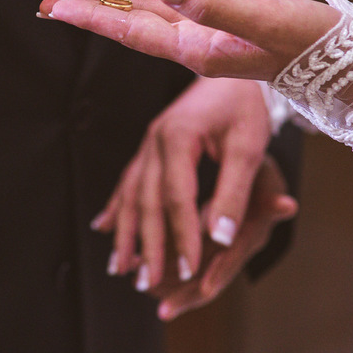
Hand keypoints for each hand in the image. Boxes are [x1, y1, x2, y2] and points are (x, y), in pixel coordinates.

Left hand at [39, 0, 340, 80]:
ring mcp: (207, 37)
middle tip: (44, 2)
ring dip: (109, 5)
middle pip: (128, 28)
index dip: (90, 18)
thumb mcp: (263, 21)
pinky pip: (174, 8)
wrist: (348, 62)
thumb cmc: (312, 45)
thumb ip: (214, 6)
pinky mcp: (222, 25)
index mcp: (198, 51)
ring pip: (146, 17)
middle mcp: (195, 47)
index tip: (52, 7)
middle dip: (86, 14)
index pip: (131, 33)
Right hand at [95, 76, 271, 291]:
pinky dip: (116, 208)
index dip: (181, 236)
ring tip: (120, 268)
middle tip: (149, 283)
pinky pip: (127, 181)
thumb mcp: (248, 147)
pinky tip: (104, 228)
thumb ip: (234, 192)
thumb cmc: (244, 106)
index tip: (187, 271)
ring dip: (124, 233)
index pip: (178, 198)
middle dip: (147, 245)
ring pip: (130, 194)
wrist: (231, 69)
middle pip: (146, 201)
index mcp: (179, 136)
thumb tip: (221, 239)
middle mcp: (155, 140)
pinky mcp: (148, 147)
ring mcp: (147, 143)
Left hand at [146, 156, 297, 319]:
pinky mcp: (199, 245)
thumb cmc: (257, 170)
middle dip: (186, 295)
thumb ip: (273, 199)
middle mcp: (233, 248)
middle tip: (164, 311)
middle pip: (210, 279)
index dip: (220, 274)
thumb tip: (290, 206)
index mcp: (250, 237)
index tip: (204, 291)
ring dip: (165, 280)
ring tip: (140, 284)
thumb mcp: (264, 181)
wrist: (247, 165)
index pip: (233, 261)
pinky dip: (156, 262)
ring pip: (189, 274)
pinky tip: (132, 263)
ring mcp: (216, 250)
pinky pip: (177, 260)